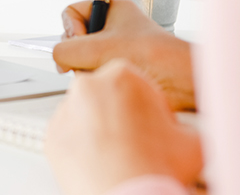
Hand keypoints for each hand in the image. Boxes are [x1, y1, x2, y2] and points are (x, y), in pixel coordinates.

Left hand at [45, 59, 202, 194]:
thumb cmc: (154, 166)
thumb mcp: (192, 139)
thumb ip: (182, 124)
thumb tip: (182, 130)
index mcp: (122, 76)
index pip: (136, 83)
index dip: (149, 106)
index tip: (153, 123)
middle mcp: (87, 86)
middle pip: (107, 96)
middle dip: (120, 115)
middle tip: (136, 142)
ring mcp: (65, 110)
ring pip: (85, 115)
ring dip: (98, 130)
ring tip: (118, 155)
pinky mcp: (51, 134)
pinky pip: (68, 136)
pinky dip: (81, 147)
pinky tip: (99, 162)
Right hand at [53, 0, 194, 109]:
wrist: (179, 81)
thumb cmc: (148, 56)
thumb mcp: (94, 48)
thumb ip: (63, 51)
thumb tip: (58, 60)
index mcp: (112, 10)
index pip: (72, 12)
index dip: (70, 27)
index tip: (79, 40)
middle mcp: (113, 28)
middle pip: (74, 38)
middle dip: (77, 53)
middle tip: (88, 60)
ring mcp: (116, 49)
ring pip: (82, 58)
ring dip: (86, 68)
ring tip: (103, 72)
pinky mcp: (120, 69)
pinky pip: (94, 72)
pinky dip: (96, 79)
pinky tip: (108, 81)